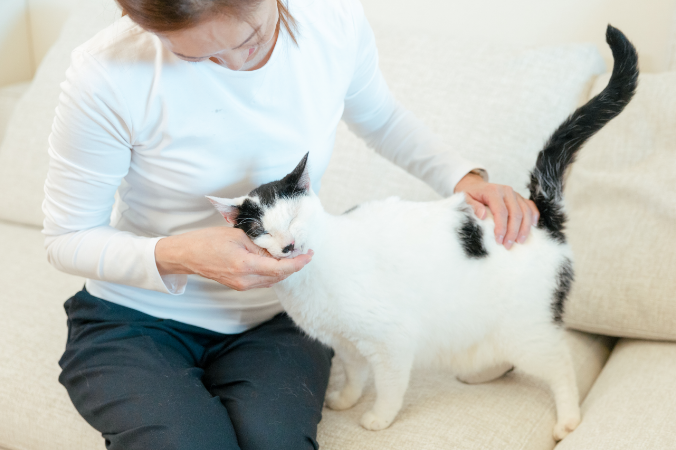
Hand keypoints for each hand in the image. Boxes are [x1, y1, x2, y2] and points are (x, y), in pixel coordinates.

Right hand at [155, 227, 312, 289]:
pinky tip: (276, 261)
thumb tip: (280, 248)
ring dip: (285, 270)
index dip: (298, 263)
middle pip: (279, 277)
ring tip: (293, 255)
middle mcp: (246, 280)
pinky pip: (263, 281)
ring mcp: (242, 285)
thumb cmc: (207, 241)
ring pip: (272, 280)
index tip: (309, 254)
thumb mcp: (238, 236)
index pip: (281, 268)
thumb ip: (260, 244)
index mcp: (246, 265)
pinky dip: (274, 272)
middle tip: (304, 252)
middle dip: (294, 266)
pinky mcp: (239, 286)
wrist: (186, 255)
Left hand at [454, 172, 539, 249]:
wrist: (475, 185)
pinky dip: (534, 216)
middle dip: (513, 232)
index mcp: (493, 191)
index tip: (499, 240)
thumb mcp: (465, 199)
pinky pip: (530, 206)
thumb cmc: (470, 194)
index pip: (501, 211)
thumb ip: (472, 206)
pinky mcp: (520, 197)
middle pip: (516, 213)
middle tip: (508, 245)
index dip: (501, 227)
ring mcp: (515, 194)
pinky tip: (533, 227)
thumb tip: (482, 215)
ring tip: (520, 241)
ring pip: (526, 211)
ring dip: (524, 228)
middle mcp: (507, 191)